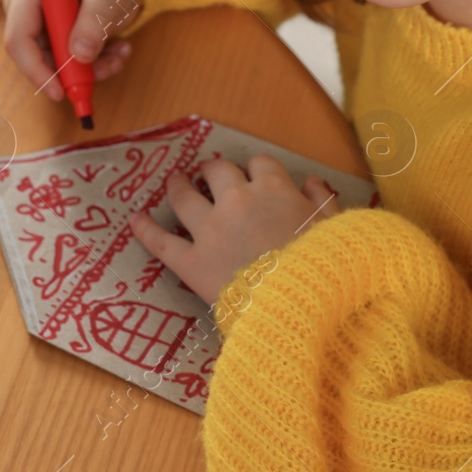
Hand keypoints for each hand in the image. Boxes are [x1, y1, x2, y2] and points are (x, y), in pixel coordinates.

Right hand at [2, 0, 149, 99]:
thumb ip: (94, 21)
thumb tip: (80, 55)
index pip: (18, 38)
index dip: (35, 69)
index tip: (60, 92)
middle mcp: (28, 9)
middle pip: (36, 56)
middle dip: (72, 71)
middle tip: (107, 68)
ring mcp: (41, 22)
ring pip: (57, 63)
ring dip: (91, 68)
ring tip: (120, 55)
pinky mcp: (56, 34)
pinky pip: (69, 60)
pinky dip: (95, 63)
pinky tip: (118, 50)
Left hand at [130, 156, 341, 306]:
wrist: (303, 308)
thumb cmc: (326, 268)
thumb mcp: (336, 229)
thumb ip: (323, 201)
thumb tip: (313, 183)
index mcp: (274, 189)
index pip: (260, 164)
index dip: (257, 170)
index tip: (256, 178)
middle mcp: (237, 200)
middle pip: (218, 171)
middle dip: (214, 171)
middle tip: (210, 175)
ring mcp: (210, 230)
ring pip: (184, 196)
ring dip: (178, 185)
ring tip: (175, 182)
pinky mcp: (191, 262)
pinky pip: (161, 242)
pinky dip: (145, 229)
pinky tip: (134, 220)